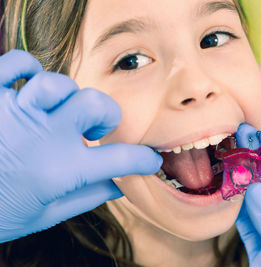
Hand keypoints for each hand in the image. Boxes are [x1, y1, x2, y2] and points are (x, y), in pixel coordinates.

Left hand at [0, 50, 162, 242]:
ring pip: (60, 83)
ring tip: (61, 111)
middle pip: (96, 105)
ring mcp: (16, 112)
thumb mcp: (48, 214)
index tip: (150, 161)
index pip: (121, 160)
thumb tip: (121, 186)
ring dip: (69, 96)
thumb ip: (89, 197)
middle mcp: (44, 137)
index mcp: (62, 171)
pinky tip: (32, 87)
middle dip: (107, 116)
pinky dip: (28, 67)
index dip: (144, 160)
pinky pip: (17, 62)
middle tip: (95, 132)